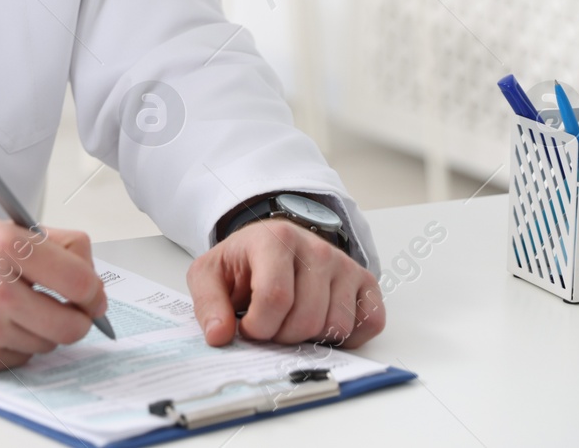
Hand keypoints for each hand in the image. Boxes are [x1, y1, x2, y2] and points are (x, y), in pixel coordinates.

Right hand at [0, 217, 108, 370]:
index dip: (94, 291)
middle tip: (72, 310)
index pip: (80, 281)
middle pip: (73, 323)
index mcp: (8, 246)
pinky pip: (22, 357)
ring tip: (19, 309)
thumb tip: (89, 271)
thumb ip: (49, 243)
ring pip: (49, 343)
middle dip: (78, 318)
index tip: (93, 295)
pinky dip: (18, 344)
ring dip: (44, 330)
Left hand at [187, 219, 385, 349]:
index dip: (258, 327)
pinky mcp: (365, 281)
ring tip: (293, 321)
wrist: (269, 245)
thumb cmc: (242, 263)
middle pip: (306, 319)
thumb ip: (208, 304)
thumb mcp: (209, 275)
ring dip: (312, 339)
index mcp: (275, 239)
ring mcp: (344, 264)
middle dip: (282, 336)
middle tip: (270, 324)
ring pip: (336, 327)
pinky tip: (322, 324)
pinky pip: (370, 324)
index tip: (247, 327)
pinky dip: (347, 337)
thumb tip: (219, 336)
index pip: (275, 297)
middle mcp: (315, 248)